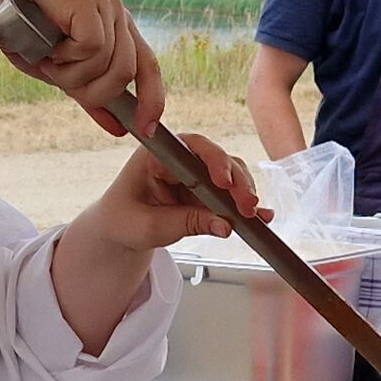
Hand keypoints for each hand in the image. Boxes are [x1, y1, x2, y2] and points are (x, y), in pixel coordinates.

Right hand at [0, 0, 162, 138]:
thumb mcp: (67, 77)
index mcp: (120, 30)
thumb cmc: (29, 42)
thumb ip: (94, 99)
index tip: (146, 129)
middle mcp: (118, 13)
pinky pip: (91, 46)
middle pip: (126, 72)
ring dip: (73, 74)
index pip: (148, 66)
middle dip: (93, 91)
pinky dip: (67, 56)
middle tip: (63, 81)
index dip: (152, 99)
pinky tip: (50, 45)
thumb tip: (121, 129)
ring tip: (51, 60)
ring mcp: (104, 4)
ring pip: (107, 63)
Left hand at [71, 131, 265, 257]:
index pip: (190, 148)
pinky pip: (230, 194)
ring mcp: (195, 174)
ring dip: (244, 193)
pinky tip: (262, 217)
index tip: (223, 182)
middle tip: (246, 206)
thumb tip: (225, 226)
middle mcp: (180, 159)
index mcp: (156, 155)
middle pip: (216, 159)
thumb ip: (186, 223)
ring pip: (229, 174)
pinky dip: (244, 205)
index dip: (212, 160)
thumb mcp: (149, 227)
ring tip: (253, 215)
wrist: (119, 232)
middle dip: (235, 182)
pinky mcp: (206, 192)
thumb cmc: (123, 221)